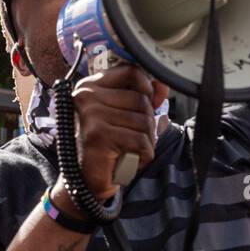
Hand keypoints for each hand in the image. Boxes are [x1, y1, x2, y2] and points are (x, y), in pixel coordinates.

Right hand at [70, 66, 167, 200]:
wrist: (88, 179)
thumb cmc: (109, 145)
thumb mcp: (127, 115)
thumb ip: (145, 98)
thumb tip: (163, 86)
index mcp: (91, 85)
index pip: (132, 71)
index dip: (148, 88)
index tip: (149, 104)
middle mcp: (86, 95)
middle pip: (142, 99)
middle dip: (147, 123)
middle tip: (133, 139)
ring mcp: (90, 114)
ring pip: (144, 121)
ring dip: (146, 141)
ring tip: (130, 150)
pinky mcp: (97, 135)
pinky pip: (140, 141)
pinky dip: (144, 155)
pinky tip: (130, 159)